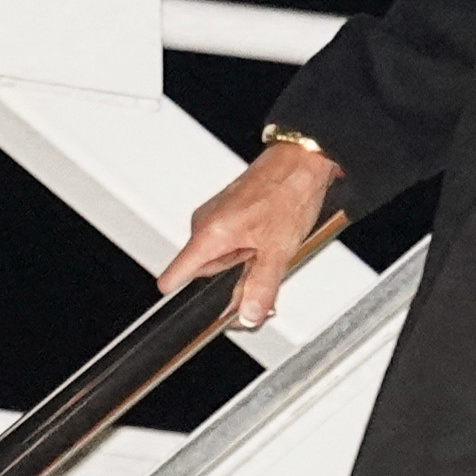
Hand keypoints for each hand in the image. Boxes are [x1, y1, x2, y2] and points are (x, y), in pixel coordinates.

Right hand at [159, 134, 339, 330]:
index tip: (192, 313)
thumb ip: (261, 288)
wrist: (301, 160)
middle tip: (261, 264)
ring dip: (243, 259)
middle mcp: (204, 223)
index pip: (174, 275)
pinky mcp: (226, 209)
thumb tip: (249, 315)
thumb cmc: (288, 192)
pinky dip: (246, 244)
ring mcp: (214, 214)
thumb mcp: (278, 250)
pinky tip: (269, 236)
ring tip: (269, 243)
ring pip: (220, 255)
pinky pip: (228, 239)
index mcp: (210, 234)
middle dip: (231, 276)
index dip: (181, 296)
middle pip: (204, 270)